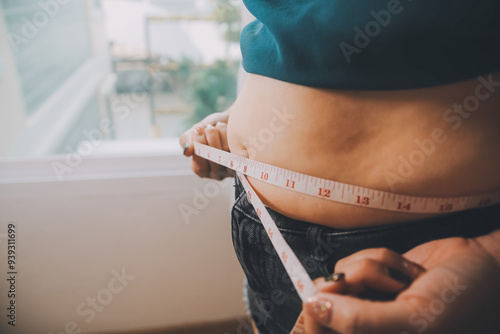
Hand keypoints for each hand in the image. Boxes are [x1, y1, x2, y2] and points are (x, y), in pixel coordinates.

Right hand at [179, 111, 233, 179]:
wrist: (233, 118)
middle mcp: (218, 174)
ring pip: (225, 151)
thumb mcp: (195, 131)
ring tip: (219, 126)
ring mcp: (233, 168)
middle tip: (209, 127)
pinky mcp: (246, 160)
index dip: (198, 145)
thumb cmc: (212, 126)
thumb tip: (187, 152)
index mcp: (202, 170)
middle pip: (212, 157)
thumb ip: (186, 140)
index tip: (198, 130)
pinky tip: (229, 130)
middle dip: (209, 136)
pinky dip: (231, 134)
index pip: (199, 167)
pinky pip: (237, 147)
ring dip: (220, 132)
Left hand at [303, 234, 499, 333]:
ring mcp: (366, 300)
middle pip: (324, 306)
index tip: (324, 294)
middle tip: (369, 281)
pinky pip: (352, 262)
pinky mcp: (371, 277)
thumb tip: (317, 306)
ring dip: (370, 269)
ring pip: (339, 278)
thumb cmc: (458, 297)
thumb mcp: (412, 318)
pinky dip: (377, 258)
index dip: (316, 316)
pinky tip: (403, 270)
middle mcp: (366, 326)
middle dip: (347, 285)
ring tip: (402, 281)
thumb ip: (360, 320)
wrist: (479, 262)